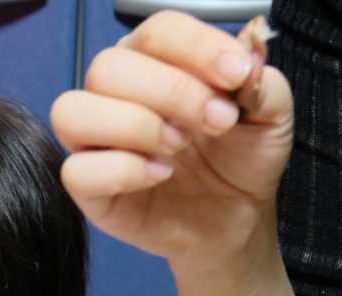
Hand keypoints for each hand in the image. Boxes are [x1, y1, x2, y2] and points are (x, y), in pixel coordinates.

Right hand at [50, 11, 292, 276]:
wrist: (235, 219)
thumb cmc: (240, 160)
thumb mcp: (269, 115)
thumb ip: (261, 82)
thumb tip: (248, 57)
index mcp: (154, 62)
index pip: (156, 31)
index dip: (195, 47)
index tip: (237, 74)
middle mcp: (114, 95)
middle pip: (108, 67)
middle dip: (171, 91)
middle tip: (217, 122)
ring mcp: (94, 143)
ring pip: (72, 111)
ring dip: (134, 125)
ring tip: (178, 147)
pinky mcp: (88, 188)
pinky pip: (76, 170)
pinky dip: (123, 170)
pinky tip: (159, 175)